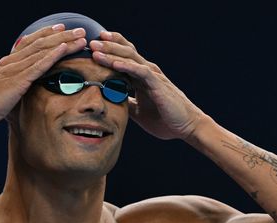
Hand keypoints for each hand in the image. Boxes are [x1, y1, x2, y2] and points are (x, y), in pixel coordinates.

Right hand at [0, 24, 86, 132]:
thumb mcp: (0, 92)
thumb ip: (12, 85)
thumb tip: (20, 89)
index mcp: (7, 64)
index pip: (30, 43)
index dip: (46, 34)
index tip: (60, 28)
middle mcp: (11, 62)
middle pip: (40, 43)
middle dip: (62, 35)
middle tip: (79, 30)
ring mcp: (14, 70)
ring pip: (43, 51)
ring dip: (64, 42)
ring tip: (80, 37)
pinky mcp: (18, 81)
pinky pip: (39, 66)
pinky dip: (53, 55)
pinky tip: (64, 49)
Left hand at [90, 31, 204, 139]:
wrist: (186, 127)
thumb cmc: (165, 119)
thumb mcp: (139, 112)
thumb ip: (127, 103)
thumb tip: (111, 103)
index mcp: (142, 77)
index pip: (124, 57)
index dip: (109, 49)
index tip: (92, 46)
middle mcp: (147, 72)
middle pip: (125, 52)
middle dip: (107, 46)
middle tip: (90, 42)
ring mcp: (153, 77)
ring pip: (131, 59)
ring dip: (112, 53)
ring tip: (96, 48)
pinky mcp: (158, 85)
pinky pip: (140, 71)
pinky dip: (127, 66)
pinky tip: (114, 64)